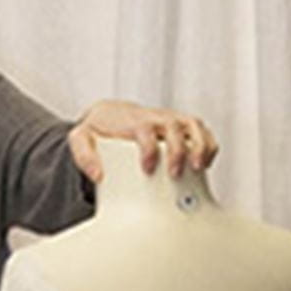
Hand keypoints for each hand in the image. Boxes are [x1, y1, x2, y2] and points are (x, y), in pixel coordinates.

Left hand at [68, 100, 218, 184]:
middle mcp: (156, 118)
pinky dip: (209, 145)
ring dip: (201, 145)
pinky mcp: (183, 128)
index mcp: (134, 121)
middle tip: (175, 173)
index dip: (149, 148)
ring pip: (194, 126)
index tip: (147, 167)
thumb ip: (83, 155)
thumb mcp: (81, 139)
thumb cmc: (99, 130)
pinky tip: (206, 163)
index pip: (146, 130)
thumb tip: (98, 174)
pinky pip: (203, 132)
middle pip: (175, 127)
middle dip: (179, 150)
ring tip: (200, 167)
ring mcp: (172, 121)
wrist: (109, 117)